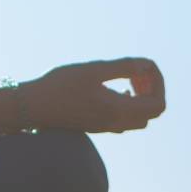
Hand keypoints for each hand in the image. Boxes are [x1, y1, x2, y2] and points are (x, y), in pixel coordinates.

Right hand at [23, 58, 165, 133]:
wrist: (32, 108)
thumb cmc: (60, 86)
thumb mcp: (93, 70)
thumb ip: (124, 67)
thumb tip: (147, 65)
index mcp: (119, 110)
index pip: (158, 103)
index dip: (158, 83)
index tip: (143, 67)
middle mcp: (116, 123)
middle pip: (152, 112)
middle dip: (151, 89)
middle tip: (136, 72)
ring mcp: (106, 127)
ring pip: (139, 117)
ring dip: (141, 97)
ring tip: (126, 79)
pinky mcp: (97, 126)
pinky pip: (125, 119)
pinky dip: (128, 103)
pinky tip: (113, 89)